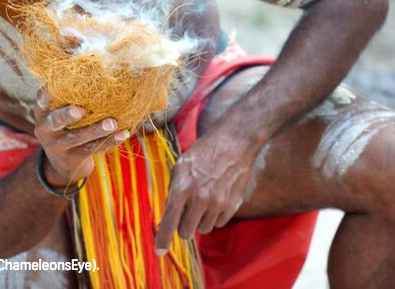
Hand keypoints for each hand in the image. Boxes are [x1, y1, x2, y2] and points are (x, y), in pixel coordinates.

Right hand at [33, 88, 129, 186]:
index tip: (57, 87)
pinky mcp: (73, 159)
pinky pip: (93, 149)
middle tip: (80, 109)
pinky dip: (110, 141)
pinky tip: (124, 133)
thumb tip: (84, 54)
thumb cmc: (65, 123)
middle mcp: (46, 129)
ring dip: (96, 130)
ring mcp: (58, 146)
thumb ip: (68, 90)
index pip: (42, 101)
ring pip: (78, 138)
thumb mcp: (58, 108)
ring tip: (112, 122)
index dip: (48, 94)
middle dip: (67, 115)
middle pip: (55, 121)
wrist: (61, 163)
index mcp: (42, 112)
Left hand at [154, 131, 256, 254]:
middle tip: (186, 213)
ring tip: (204, 201)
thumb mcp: (181, 166)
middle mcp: (200, 198)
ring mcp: (218, 202)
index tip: (159, 252)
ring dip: (200, 220)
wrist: (235, 142)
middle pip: (186, 231)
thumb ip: (173, 190)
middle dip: (183, 226)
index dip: (163, 240)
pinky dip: (215, 216)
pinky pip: (219, 223)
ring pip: (203, 229)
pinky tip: (217, 199)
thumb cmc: (204, 152)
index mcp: (182, 187)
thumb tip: (168, 215)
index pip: (169, 221)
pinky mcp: (233, 204)